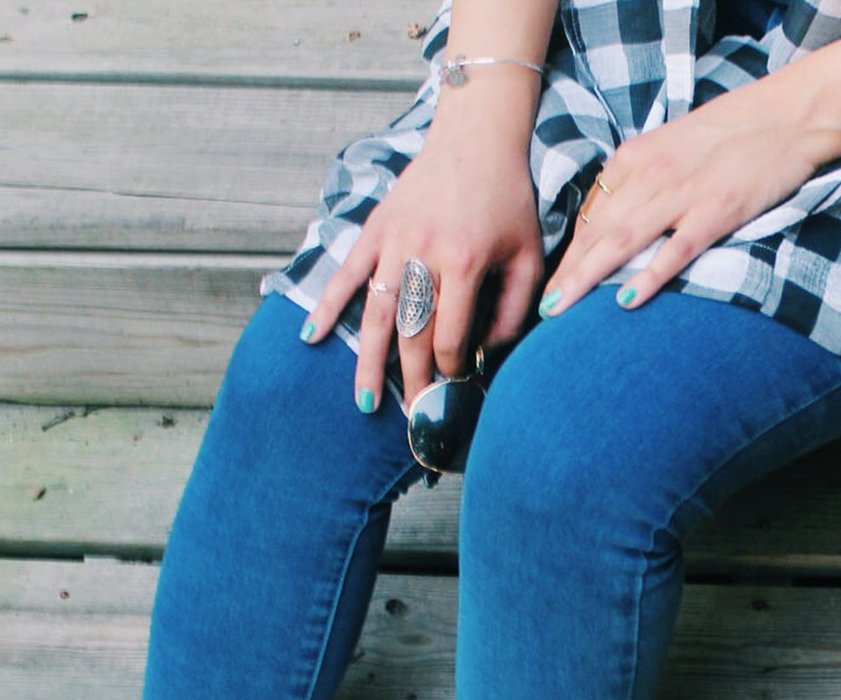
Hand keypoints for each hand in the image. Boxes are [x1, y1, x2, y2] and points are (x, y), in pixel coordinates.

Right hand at [298, 105, 545, 413]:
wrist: (476, 140)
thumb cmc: (508, 201)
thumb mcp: (527, 256)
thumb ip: (513, 309)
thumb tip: (489, 354)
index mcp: (463, 264)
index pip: (451, 336)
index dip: (452, 370)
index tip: (455, 393)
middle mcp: (422, 255)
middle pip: (411, 334)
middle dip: (412, 381)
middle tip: (412, 417)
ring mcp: (393, 242)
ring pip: (376, 313)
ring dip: (369, 360)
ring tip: (365, 401)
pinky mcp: (375, 228)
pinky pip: (346, 272)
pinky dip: (327, 304)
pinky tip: (313, 337)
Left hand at [537, 83, 831, 316]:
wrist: (786, 116)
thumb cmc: (733, 132)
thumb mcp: (673, 147)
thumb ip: (643, 177)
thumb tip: (617, 214)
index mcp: (636, 158)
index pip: (592, 213)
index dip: (570, 251)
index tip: (555, 281)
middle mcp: (650, 175)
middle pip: (598, 231)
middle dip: (567, 271)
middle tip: (545, 306)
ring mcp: (682, 195)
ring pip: (623, 241)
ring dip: (588, 276)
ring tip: (563, 307)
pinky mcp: (715, 212)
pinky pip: (675, 249)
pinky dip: (649, 274)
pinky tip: (625, 300)